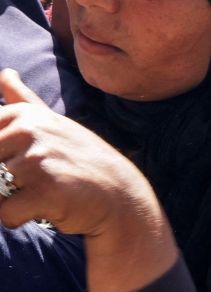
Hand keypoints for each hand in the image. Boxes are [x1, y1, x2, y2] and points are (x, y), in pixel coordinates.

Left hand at [0, 69, 176, 291]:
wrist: (119, 193)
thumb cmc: (81, 158)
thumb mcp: (55, 123)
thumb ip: (23, 100)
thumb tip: (6, 73)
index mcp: (24, 116)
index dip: (1, 158)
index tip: (17, 161)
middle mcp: (30, 131)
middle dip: (3, 180)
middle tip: (35, 180)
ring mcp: (38, 160)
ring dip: (14, 199)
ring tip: (44, 191)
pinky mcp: (45, 191)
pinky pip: (6, 213)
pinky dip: (19, 218)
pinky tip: (45, 207)